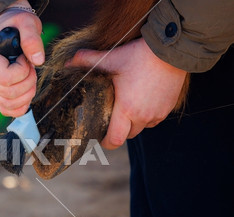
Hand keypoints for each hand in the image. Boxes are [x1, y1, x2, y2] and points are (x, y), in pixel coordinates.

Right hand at [0, 1, 43, 117]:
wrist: (11, 29)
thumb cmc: (17, 25)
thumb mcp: (26, 23)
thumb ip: (32, 38)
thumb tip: (38, 60)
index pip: (5, 78)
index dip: (22, 72)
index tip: (26, 59)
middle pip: (8, 93)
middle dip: (28, 83)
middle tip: (31, 68)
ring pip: (8, 103)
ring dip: (26, 94)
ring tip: (30, 78)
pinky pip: (6, 109)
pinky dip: (20, 106)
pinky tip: (27, 93)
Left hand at [68, 38, 186, 149]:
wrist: (172, 50)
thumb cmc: (140, 55)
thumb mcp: (111, 57)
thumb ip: (87, 60)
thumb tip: (67, 62)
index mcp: (126, 109)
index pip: (114, 140)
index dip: (105, 142)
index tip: (99, 136)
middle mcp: (143, 116)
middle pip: (127, 136)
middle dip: (117, 131)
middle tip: (110, 119)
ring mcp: (157, 114)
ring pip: (141, 128)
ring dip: (132, 124)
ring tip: (125, 109)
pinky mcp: (168, 109)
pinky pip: (153, 120)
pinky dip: (146, 116)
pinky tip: (140, 103)